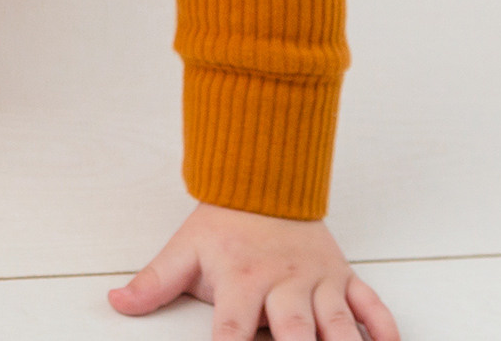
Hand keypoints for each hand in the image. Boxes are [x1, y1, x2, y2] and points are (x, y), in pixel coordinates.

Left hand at [107, 202, 398, 338]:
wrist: (263, 176)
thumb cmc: (224, 222)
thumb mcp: (184, 249)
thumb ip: (153, 282)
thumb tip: (116, 304)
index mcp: (242, 281)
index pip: (232, 332)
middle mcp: (283, 284)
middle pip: (294, 332)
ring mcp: (317, 280)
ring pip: (338, 323)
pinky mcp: (343, 276)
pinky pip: (371, 304)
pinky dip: (384, 328)